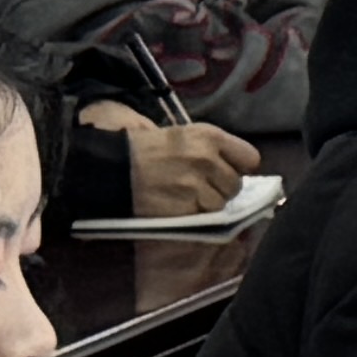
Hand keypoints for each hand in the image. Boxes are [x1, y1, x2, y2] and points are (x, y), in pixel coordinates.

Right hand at [79, 111, 258, 218]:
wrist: (106, 169)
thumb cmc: (143, 152)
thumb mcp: (180, 137)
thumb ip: (212, 150)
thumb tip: (240, 170)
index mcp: (208, 136)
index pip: (249, 158)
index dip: (238, 167)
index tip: (224, 172)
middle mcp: (206, 159)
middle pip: (235, 185)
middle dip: (220, 189)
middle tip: (195, 187)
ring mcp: (196, 185)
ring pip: (220, 205)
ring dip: (206, 206)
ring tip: (181, 198)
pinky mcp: (185, 209)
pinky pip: (203, 220)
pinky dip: (193, 219)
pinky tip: (176, 210)